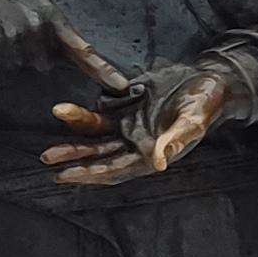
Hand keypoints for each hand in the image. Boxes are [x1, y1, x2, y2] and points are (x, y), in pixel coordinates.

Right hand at [0, 0, 123, 88]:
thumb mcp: (37, 3)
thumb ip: (52, 31)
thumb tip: (62, 58)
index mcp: (54, 18)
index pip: (84, 50)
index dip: (103, 70)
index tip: (122, 87)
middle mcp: (39, 30)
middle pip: (43, 66)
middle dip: (31, 56)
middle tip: (15, 31)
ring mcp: (16, 39)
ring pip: (18, 67)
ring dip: (8, 55)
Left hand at [47, 62, 234, 184]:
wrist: (210, 80)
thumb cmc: (206, 103)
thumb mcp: (193, 120)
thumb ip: (176, 140)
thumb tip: (158, 162)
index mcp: (151, 154)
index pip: (114, 169)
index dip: (89, 173)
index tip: (65, 175)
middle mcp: (135, 143)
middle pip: (98, 155)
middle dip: (73, 156)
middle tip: (47, 157)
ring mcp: (129, 125)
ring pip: (95, 134)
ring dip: (74, 133)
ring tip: (54, 124)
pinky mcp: (126, 107)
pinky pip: (100, 114)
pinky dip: (83, 115)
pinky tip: (67, 112)